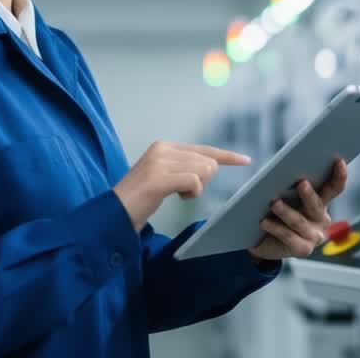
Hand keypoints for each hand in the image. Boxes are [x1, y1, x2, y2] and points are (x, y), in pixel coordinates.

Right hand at [113, 141, 250, 231]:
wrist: (114, 212)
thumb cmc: (140, 199)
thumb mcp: (163, 176)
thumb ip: (183, 167)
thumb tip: (210, 167)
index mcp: (164, 147)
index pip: (203, 148)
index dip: (226, 155)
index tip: (245, 160)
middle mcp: (162, 150)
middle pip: (207, 161)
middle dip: (204, 181)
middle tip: (184, 192)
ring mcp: (159, 162)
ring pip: (203, 170)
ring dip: (197, 189)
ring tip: (178, 194)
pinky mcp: (158, 178)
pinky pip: (194, 182)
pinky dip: (192, 192)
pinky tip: (179, 197)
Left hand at [248, 158, 348, 261]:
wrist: (264, 241)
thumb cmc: (276, 212)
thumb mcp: (285, 197)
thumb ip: (289, 185)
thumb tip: (284, 168)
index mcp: (321, 203)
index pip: (334, 188)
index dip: (339, 175)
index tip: (339, 160)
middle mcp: (322, 220)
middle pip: (317, 205)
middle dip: (309, 194)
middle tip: (301, 183)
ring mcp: (314, 236)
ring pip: (299, 222)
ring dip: (286, 212)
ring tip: (274, 203)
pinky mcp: (303, 250)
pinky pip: (288, 237)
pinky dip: (276, 228)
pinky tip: (264, 221)